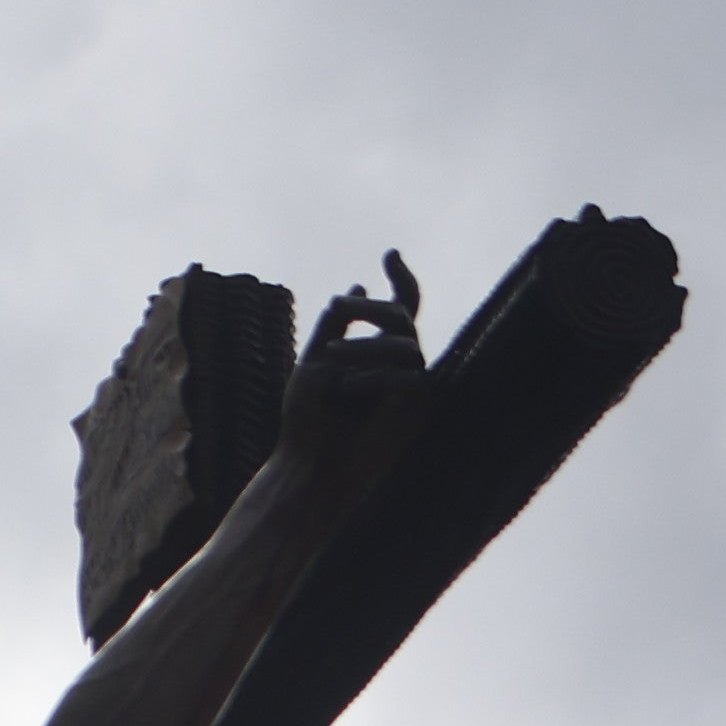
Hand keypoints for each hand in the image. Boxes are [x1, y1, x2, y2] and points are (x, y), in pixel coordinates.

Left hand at [283, 251, 426, 477]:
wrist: (311, 471)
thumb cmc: (307, 423)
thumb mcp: (314, 362)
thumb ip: (334, 325)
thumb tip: (359, 288)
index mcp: (376, 356)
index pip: (400, 310)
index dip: (402, 279)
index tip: (390, 254)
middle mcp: (398, 368)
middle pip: (403, 317)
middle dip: (372, 309)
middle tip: (337, 306)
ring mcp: (411, 388)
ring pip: (404, 344)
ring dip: (365, 345)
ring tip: (331, 357)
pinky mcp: (418, 410)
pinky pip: (410, 376)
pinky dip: (376, 375)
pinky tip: (348, 386)